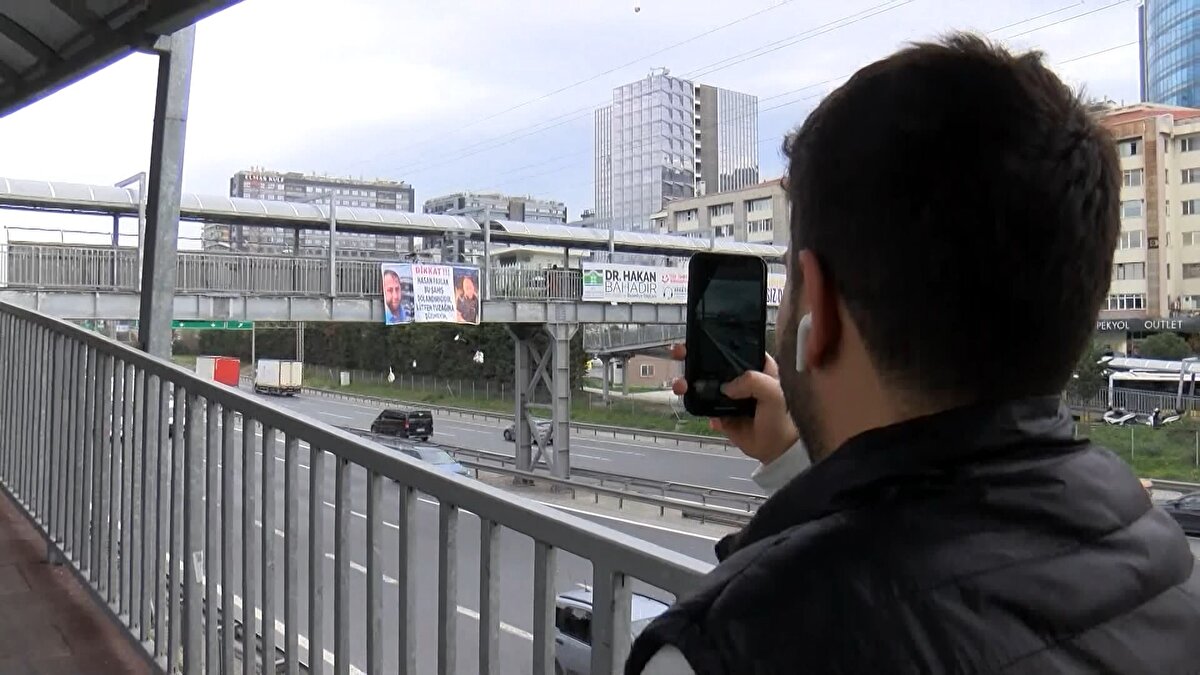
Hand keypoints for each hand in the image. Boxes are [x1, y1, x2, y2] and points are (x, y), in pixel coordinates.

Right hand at [670, 344, 798, 464]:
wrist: (778, 449)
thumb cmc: (783, 415)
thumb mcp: (773, 390)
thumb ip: (752, 381)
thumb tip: (726, 387)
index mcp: (756, 365)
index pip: (733, 347)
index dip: (716, 340)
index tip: (698, 336)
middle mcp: (740, 378)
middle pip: (711, 362)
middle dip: (692, 356)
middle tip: (679, 353)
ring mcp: (729, 397)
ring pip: (702, 384)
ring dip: (687, 382)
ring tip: (680, 385)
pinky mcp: (721, 414)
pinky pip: (703, 407)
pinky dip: (696, 406)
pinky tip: (699, 408)